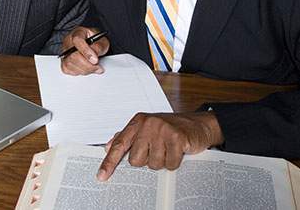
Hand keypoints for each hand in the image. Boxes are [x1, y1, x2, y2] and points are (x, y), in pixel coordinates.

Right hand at [60, 26, 109, 75]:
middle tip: (98, 67)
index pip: (77, 40)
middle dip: (87, 65)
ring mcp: (65, 51)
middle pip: (73, 55)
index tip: (95, 60)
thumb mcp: (102, 40)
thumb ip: (98, 47)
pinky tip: (86, 69)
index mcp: (78, 32)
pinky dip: (78, 72)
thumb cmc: (96, 41)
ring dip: (84, 70)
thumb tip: (94, 55)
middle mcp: (68, 41)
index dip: (86, 52)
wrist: (93, 45)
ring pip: (70, 64)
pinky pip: (67, 69)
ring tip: (94, 68)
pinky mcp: (63, 61)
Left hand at [97, 111, 223, 180]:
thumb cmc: (170, 128)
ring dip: (162, 161)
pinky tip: (178, 151)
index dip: (109, 162)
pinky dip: (174, 162)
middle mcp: (147, 124)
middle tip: (157, 150)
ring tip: (168, 149)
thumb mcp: (146, 128)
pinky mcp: (176, 137)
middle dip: (147, 160)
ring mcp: (162, 129)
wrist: (197, 124)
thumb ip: (127, 137)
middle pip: (136, 161)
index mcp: (138, 121)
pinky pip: (169, 164)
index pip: (119, 144)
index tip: (101, 176)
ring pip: (153, 165)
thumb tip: (108, 147)